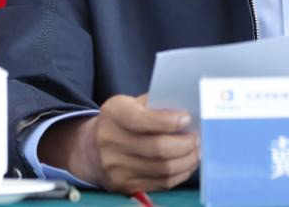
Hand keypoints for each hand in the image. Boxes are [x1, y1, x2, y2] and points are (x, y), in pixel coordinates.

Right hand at [38, 94, 198, 192]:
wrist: (91, 148)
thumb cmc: (122, 121)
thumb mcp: (132, 103)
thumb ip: (156, 105)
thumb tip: (188, 114)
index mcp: (113, 113)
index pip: (142, 120)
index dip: (169, 121)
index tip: (187, 119)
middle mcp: (110, 141)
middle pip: (157, 148)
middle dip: (185, 144)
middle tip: (197, 137)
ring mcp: (115, 167)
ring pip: (163, 169)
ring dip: (187, 160)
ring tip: (196, 151)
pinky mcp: (124, 185)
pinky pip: (160, 183)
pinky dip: (179, 174)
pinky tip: (186, 164)